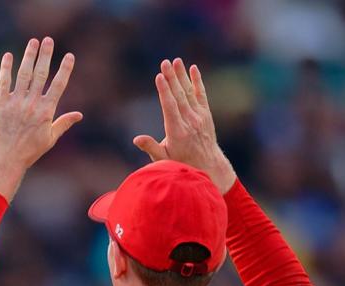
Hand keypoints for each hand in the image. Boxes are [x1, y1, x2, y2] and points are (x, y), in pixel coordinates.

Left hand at [0, 37, 82, 200]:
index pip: (58, 85)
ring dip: (29, 56)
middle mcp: (32, 104)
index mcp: (46, 111)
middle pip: (41, 74)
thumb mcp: (50, 138)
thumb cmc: (29, 151)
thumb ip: (64, 123)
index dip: (64, 69)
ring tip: (33, 42)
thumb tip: (79, 115)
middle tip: (49, 40)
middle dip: (45, 55)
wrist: (5, 158)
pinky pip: (4, 82)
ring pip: (24, 74)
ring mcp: (15, 102)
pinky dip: (6, 68)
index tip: (69, 56)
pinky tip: (9, 56)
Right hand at [133, 58, 236, 192]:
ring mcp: (199, 116)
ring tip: (175, 61)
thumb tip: (136, 139)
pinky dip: (197, 81)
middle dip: (171, 78)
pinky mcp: (205, 114)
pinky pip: (201, 94)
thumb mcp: (163, 159)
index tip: (159, 76)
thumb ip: (151, 147)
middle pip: (179, 96)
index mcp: (177, 131)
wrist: (208, 165)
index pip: (169, 107)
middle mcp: (189, 121)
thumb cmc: (181, 162)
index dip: (164, 91)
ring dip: (182, 76)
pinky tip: (193, 69)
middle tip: (164, 63)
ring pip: (189, 92)